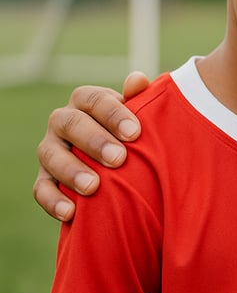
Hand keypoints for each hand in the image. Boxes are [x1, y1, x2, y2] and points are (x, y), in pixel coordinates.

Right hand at [33, 71, 149, 220]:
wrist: (120, 162)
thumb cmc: (132, 133)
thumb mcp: (139, 115)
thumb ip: (140, 99)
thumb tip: (138, 79)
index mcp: (86, 101)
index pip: (94, 99)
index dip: (113, 114)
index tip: (134, 133)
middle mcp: (63, 121)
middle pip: (70, 124)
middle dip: (94, 141)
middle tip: (119, 159)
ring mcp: (51, 149)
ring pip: (51, 155)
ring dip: (72, 171)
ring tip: (93, 187)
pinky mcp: (44, 177)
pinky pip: (41, 188)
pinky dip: (53, 200)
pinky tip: (71, 212)